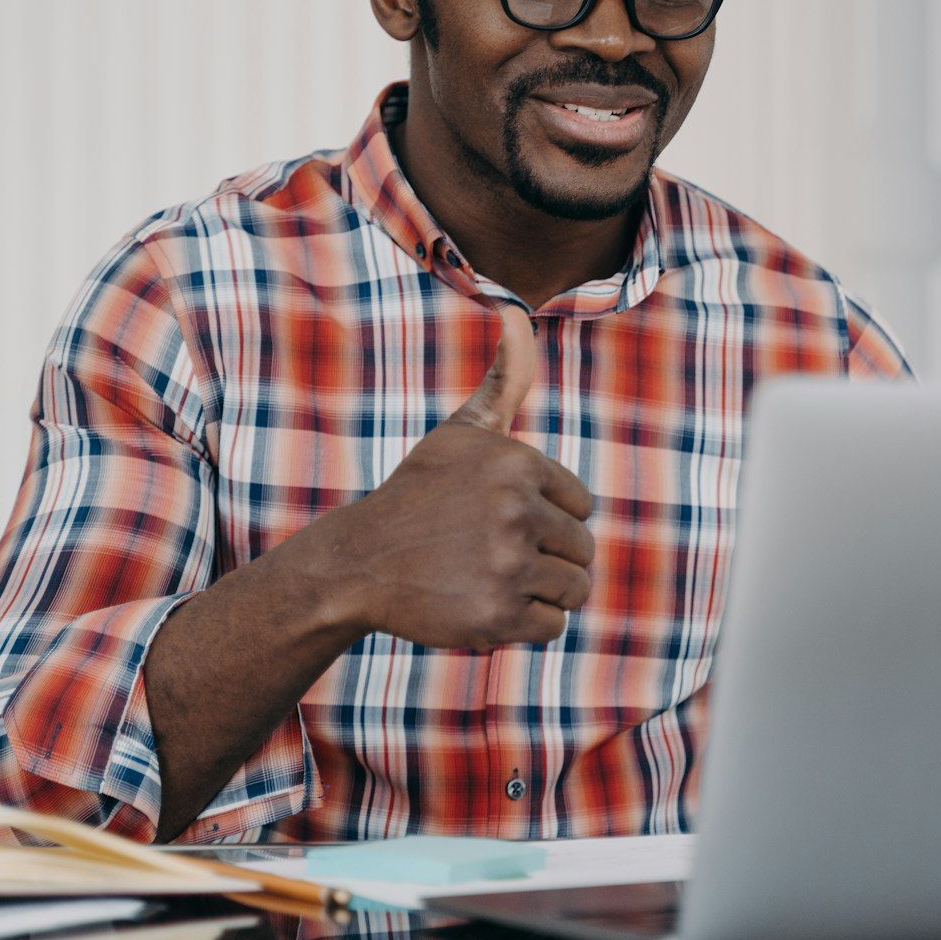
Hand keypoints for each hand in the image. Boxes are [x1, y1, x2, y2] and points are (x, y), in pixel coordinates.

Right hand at [293, 304, 596, 648]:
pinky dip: (523, 625)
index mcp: (517, 464)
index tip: (497, 518)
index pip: (581, 506)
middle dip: (545, 557)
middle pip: (582, 550)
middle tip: (489, 555)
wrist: (358, 563)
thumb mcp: (461, 433)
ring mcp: (507, 565)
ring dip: (538, 592)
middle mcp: (516, 510)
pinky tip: (482, 605)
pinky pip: (553, 628)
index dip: (545, 518)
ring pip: (575, 589)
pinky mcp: (498, 616)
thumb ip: (506, 378)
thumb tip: (518, 311)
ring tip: (490, 579)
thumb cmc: (420, 496)